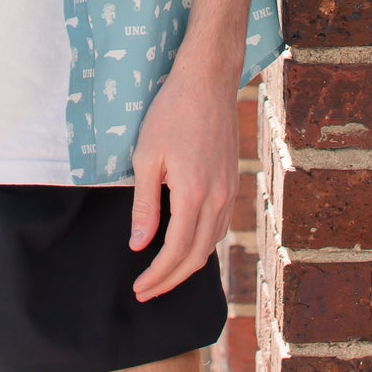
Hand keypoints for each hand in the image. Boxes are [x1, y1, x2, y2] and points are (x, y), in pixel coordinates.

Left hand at [128, 55, 239, 300]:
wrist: (207, 81)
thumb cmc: (170, 112)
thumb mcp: (146, 157)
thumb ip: (144, 205)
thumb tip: (139, 245)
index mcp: (194, 194)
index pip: (175, 252)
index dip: (157, 276)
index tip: (139, 288)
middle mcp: (218, 198)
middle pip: (197, 256)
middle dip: (171, 280)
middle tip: (147, 291)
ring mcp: (230, 190)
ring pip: (211, 243)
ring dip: (188, 265)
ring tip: (163, 274)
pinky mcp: (233, 181)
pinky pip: (220, 225)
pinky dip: (203, 244)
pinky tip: (186, 244)